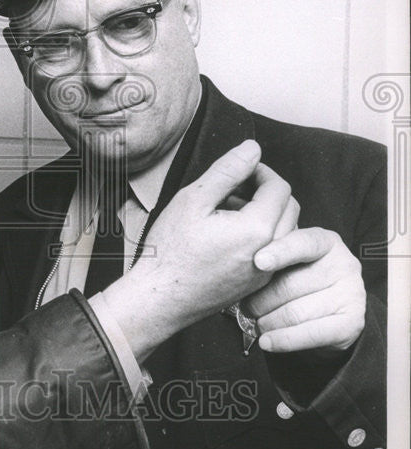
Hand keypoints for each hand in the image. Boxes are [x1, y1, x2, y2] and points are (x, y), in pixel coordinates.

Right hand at [104, 139, 293, 361]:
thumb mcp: (193, 199)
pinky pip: (274, 251)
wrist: (160, 298)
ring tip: (228, 209)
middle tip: (235, 185)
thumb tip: (252, 149)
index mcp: (258, 229)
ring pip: (284, 230)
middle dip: (267, 190)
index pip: (279, 187)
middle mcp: (271, 252)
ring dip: (265, 212)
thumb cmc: (171, 250)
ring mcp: (266, 272)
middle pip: (289, 208)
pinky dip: (261, 234)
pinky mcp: (258, 284)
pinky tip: (229, 233)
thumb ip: (227, 170)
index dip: (261, 171)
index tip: (240, 169)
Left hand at [244, 228, 365, 354]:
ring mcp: (351, 294)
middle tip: (245, 307)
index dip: (280, 252)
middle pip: (290, 284)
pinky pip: (310, 334)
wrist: (334, 310)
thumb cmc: (303, 277)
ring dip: (267, 322)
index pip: (303, 243)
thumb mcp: (292, 258)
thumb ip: (273, 253)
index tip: (258, 261)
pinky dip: (284, 340)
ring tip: (256, 323)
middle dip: (259, 300)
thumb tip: (242, 265)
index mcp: (326, 241)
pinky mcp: (351, 324)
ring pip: (295, 312)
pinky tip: (267, 342)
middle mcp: (343, 264)